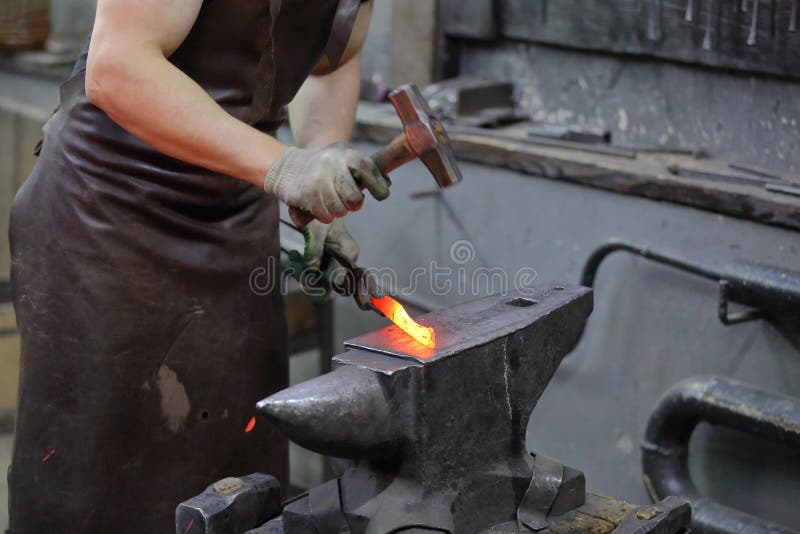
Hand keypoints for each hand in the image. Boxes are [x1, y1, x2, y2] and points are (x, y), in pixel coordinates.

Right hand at [264, 143, 389, 224]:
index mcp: (345, 154)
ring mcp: (317, 181)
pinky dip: (326, 215)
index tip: (381, 195)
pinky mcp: (306, 196)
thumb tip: (385, 185)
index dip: (378, 186)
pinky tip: (320, 204)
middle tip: (350, 202)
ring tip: (332, 201)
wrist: (288, 167)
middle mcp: (331, 165)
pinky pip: (326, 216)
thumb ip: (364, 169)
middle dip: (355, 203)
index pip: (366, 169)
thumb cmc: (326, 166)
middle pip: (354, 198)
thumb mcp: (344, 157)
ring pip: (340, 211)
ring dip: (339, 210)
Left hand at [284, 220, 358, 302]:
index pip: (339, 280)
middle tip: (293, 268)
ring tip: (292, 257)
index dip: (323, 285)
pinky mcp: (325, 256)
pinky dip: (302, 265)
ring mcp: (335, 258)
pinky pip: (313, 268)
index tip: (305, 283)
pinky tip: (294, 255)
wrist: (313, 200)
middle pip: (327, 281)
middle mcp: (345, 259)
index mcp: (348, 253)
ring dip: (302, 270)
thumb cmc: (318, 213)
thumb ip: (314, 251)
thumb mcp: (316, 231)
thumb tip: (311, 271)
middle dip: (308, 277)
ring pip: (318, 276)